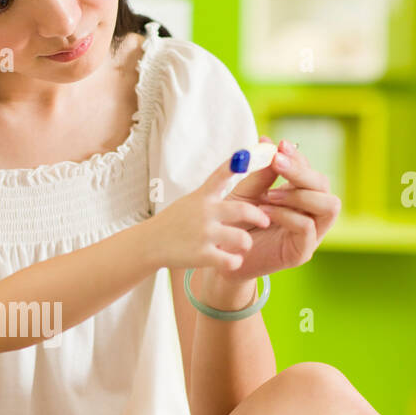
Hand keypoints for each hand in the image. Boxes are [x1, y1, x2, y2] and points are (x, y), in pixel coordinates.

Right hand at [153, 154, 271, 273]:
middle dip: (259, 217)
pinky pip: (230, 260)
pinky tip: (231, 260)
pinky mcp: (201, 255)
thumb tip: (237, 172)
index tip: (250, 153)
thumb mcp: (190, 201)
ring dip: (247, 243)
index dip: (238, 162)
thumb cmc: (174, 222)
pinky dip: (235, 261)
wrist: (149, 243)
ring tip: (243, 245)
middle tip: (266, 221)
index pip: (222, 174)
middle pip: (243, 210)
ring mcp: (203, 234)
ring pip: (242, 238)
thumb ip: (212, 192)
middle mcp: (204, 213)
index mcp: (203, 197)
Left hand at [215, 136, 341, 281]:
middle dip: (302, 171)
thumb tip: (269, 142)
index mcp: (299, 196)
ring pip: (328, 206)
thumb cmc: (234, 224)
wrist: (221, 257)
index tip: (279, 144)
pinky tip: (265, 212)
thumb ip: (259, 174)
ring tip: (270, 194)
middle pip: (324, 186)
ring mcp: (310, 234)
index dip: (298, 157)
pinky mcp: (302, 252)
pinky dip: (288, 215)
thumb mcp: (245, 194)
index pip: (309, 172)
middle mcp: (310, 213)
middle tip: (277, 163)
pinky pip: (308, 228)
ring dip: (300, 194)